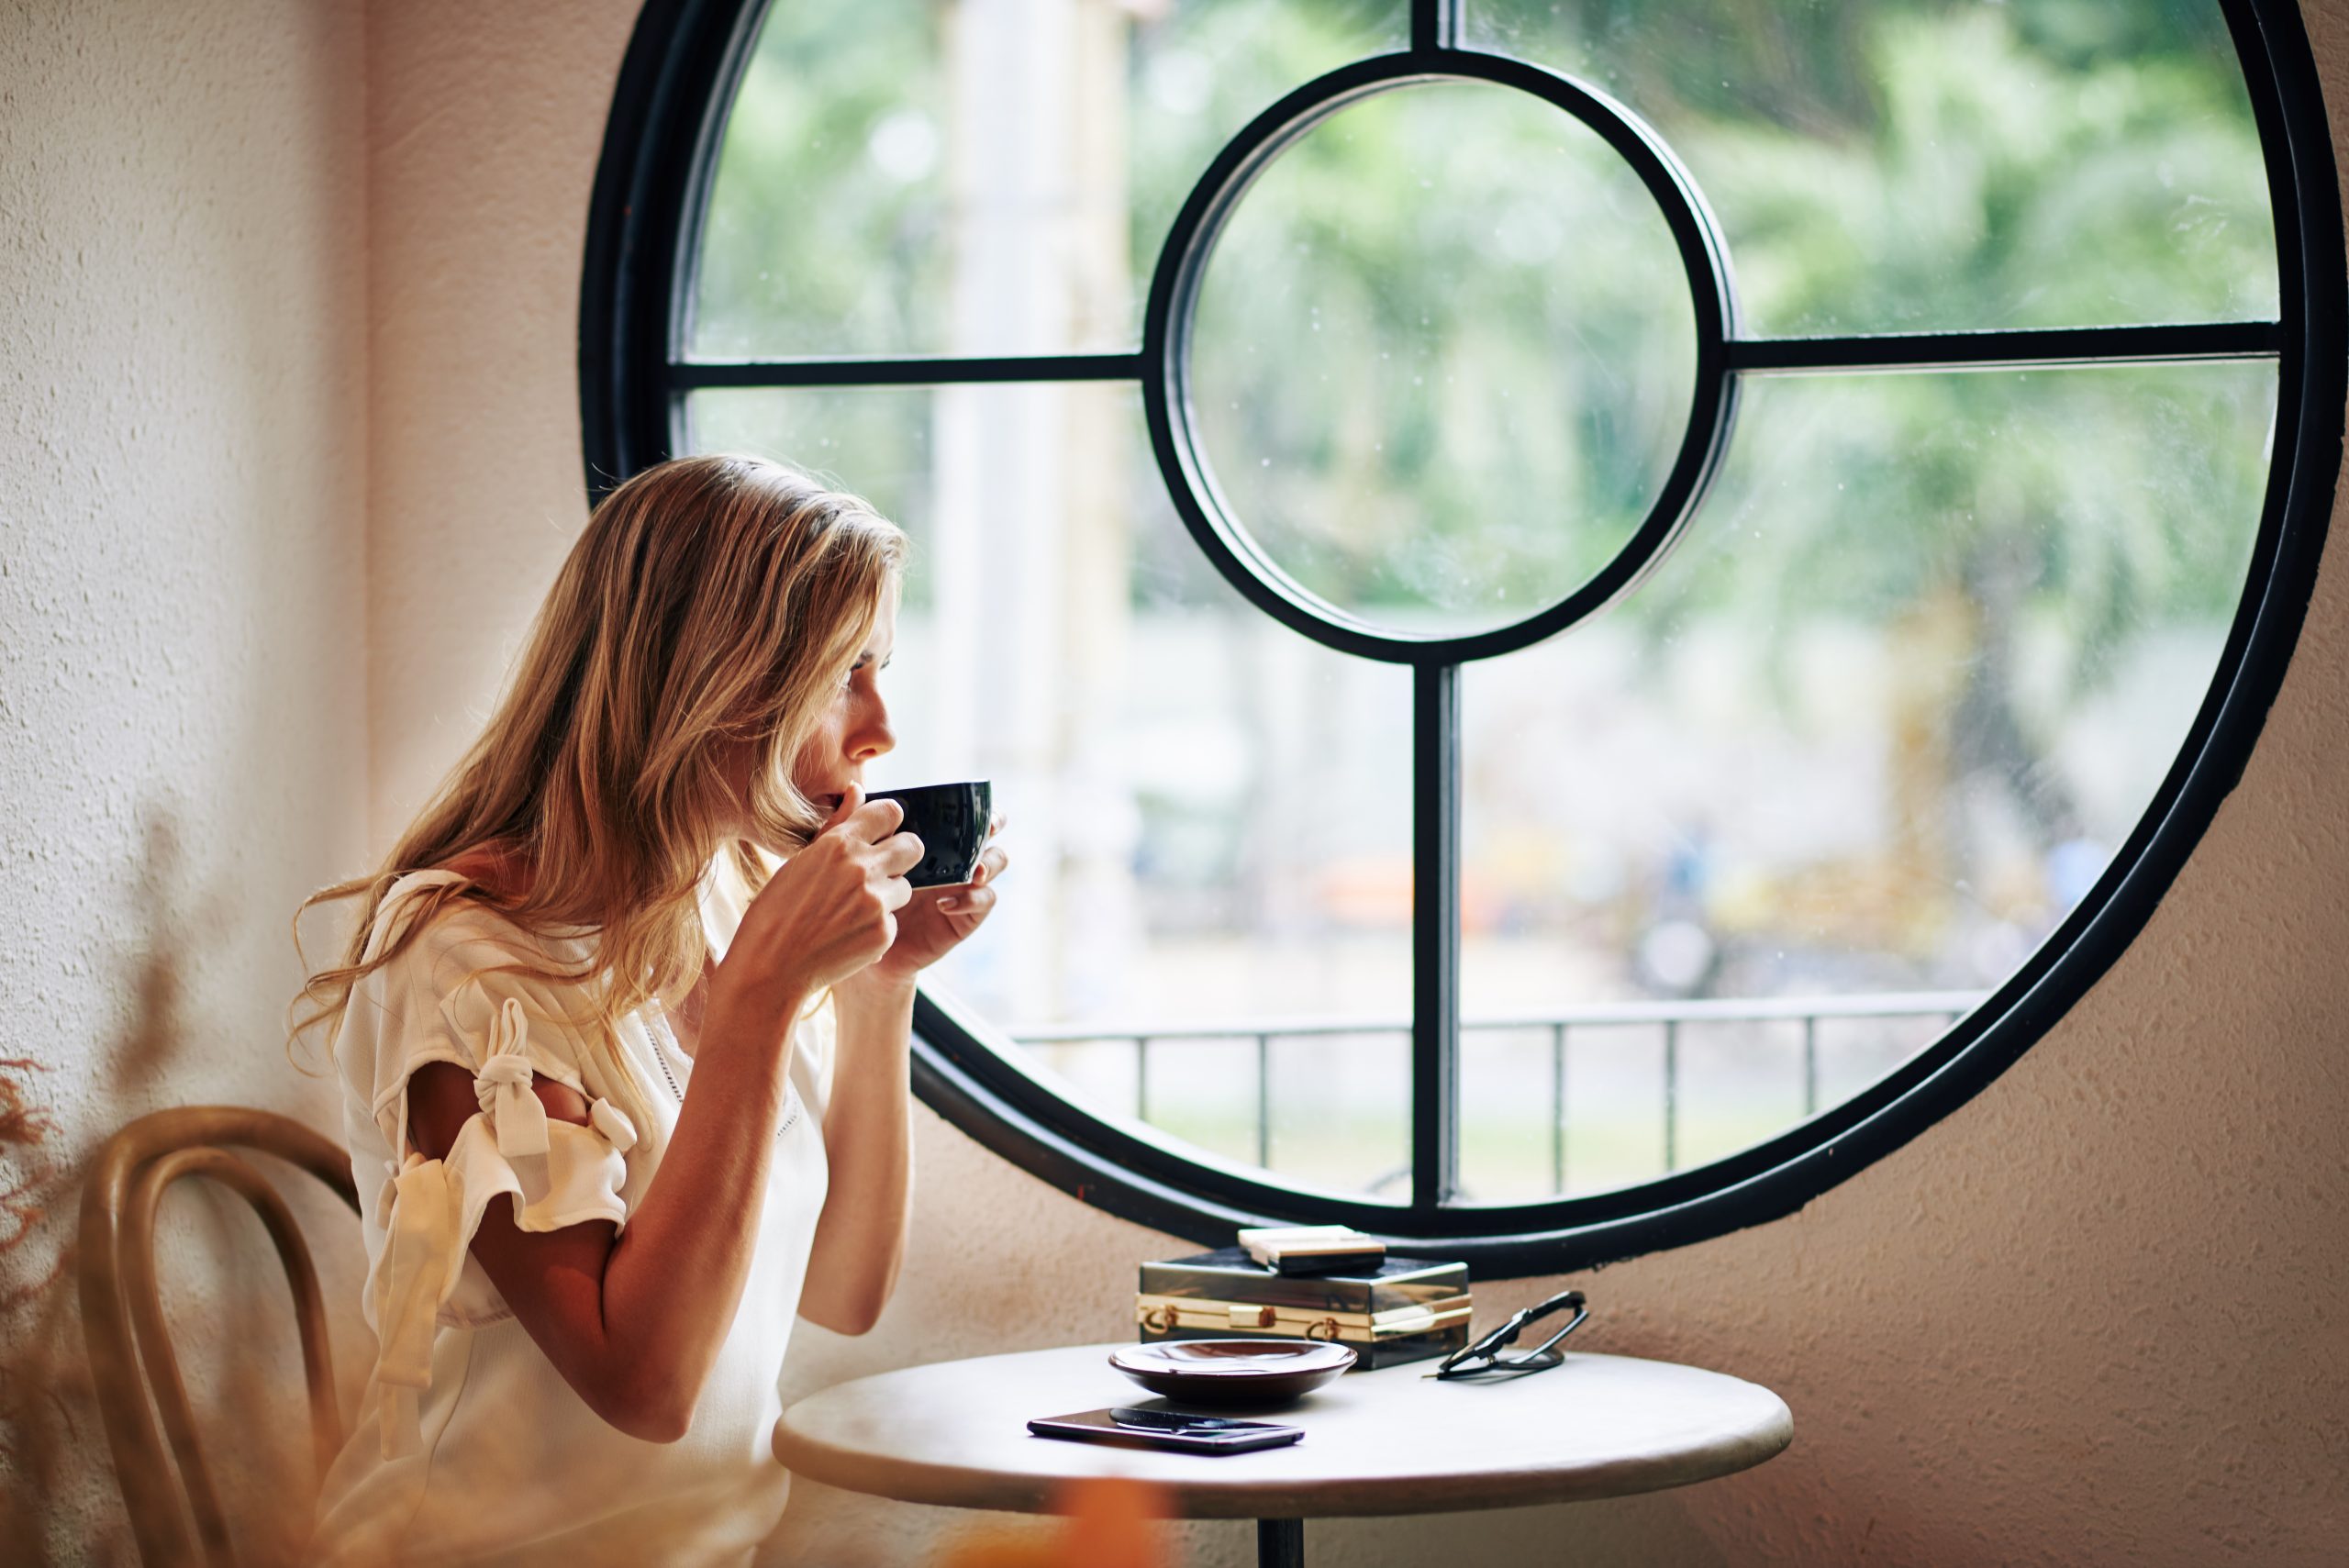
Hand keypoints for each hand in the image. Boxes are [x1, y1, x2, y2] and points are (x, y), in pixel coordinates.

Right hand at [703, 786, 920, 1050]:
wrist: (771, 968)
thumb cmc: (777, 911)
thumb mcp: (800, 861)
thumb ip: (837, 826)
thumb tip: (857, 790)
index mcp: (839, 844)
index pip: (891, 812)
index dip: (888, 823)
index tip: (882, 834)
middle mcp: (862, 868)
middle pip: (913, 846)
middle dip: (903, 855)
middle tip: (884, 869)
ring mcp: (876, 902)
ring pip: (905, 887)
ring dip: (888, 896)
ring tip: (853, 911)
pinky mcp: (884, 933)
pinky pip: (894, 921)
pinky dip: (877, 928)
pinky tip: (848, 936)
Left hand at [856, 812, 1009, 987]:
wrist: (859, 943)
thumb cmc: (856, 896)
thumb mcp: (853, 858)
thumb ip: (854, 824)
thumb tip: (855, 788)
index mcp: (933, 838)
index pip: (963, 812)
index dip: (974, 803)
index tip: (968, 802)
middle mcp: (954, 857)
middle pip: (989, 831)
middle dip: (992, 824)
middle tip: (984, 830)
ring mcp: (963, 884)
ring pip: (996, 862)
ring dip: (988, 862)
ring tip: (971, 872)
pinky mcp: (965, 915)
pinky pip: (985, 901)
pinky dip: (971, 899)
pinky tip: (943, 904)